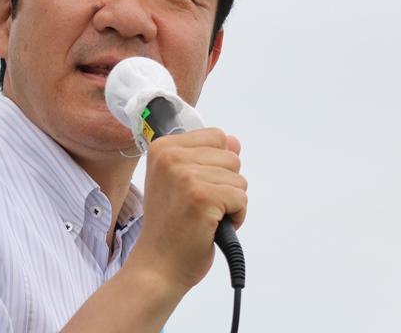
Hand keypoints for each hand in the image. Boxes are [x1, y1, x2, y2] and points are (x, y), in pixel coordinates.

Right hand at [127, 128, 247, 291]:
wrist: (158, 264)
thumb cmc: (170, 226)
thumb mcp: (182, 182)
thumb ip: (208, 157)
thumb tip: (234, 141)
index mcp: (163, 147)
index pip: (216, 136)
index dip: (215, 165)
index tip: (194, 187)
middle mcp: (171, 156)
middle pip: (231, 157)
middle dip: (225, 184)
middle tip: (199, 206)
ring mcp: (186, 176)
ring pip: (239, 179)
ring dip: (230, 203)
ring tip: (205, 217)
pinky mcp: (202, 197)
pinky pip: (241, 198)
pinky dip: (236, 217)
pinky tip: (212, 226)